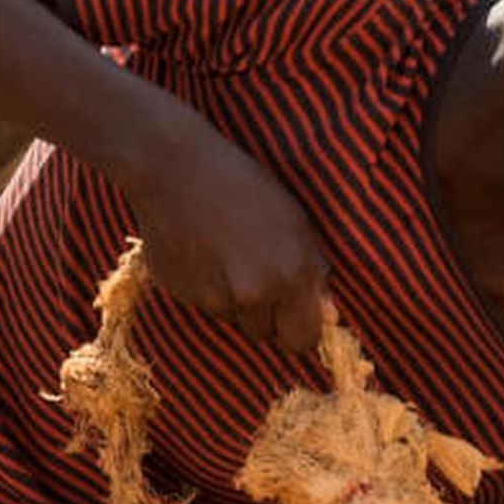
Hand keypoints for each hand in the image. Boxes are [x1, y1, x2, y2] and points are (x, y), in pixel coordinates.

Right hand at [114, 115, 333, 357]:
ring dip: (233, 300)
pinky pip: (203, 305)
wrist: (173, 165)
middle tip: (256, 278)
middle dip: (265, 317)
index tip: (292, 317)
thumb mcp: (294, 220)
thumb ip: (314, 273)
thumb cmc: (242, 184)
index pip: (302, 339)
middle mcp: (255, 292)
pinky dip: (204, 287)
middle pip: (265, 335)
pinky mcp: (182, 293)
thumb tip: (330, 317)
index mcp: (292, 274)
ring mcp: (215, 296)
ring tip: (224, 253)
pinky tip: (201, 251)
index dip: (298, 330)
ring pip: (233, 318)